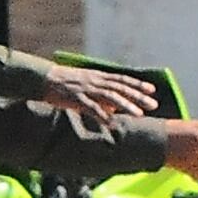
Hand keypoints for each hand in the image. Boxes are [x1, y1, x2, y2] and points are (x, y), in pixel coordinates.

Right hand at [43, 63, 162, 120]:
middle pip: (121, 88)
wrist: (44, 78)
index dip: (138, 84)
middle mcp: (95, 81)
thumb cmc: (66, 82)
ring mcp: (86, 89)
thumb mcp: (86, 83)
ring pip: (110, 97)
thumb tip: (115, 107)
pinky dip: (101, 114)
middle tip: (153, 104)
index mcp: (98, 75)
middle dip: (138, 97)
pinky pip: (91, 107)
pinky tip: (111, 122)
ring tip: (139, 114)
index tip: (152, 90)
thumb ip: (101, 94)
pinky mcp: (76, 98)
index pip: (122, 79)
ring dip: (125, 106)